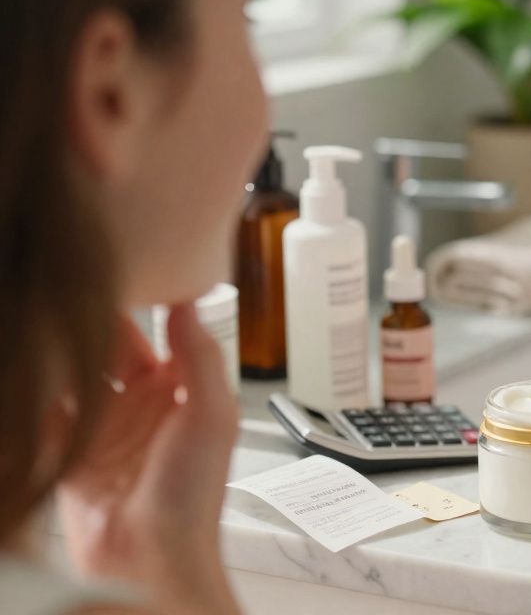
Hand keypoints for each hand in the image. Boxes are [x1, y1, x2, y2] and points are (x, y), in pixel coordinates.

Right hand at [57, 305, 239, 613]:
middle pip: (105, 343)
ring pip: (71, 370)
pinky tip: (27, 363)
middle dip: (86, 316)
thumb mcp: (210, 417)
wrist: (150, 560)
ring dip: (56, 347)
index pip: (155, 330)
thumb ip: (200, 357)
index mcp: (178, 387)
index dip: (136, 298)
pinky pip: (45, 409)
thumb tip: (190, 300)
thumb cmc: (192, 497)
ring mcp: (101, 424)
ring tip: (40, 316)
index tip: (116, 264)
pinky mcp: (68, 449)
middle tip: (64, 282)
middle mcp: (138, 401)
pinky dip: (34, 389)